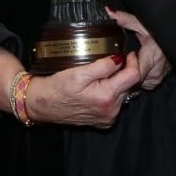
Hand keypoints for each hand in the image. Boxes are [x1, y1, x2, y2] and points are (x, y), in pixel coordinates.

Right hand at [28, 53, 145, 128]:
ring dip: (116, 84)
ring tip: (101, 77)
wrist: (42, 105)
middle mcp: (111, 111)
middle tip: (110, 63)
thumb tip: (120, 58)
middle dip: (123, 73)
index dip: (133, 62)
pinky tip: (98, 89)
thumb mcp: (78, 72)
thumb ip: (103, 66)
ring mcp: (108, 118)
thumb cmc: (56, 88)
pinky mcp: (103, 122)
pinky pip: (115, 104)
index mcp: (107, 97)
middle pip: (129, 85)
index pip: (133, 76)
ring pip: (123, 94)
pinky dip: (110, 95)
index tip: (128, 54)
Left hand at [107, 8, 169, 90]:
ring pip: (137, 83)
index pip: (134, 73)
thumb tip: (109, 11)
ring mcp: (157, 77)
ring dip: (131, 75)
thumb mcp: (143, 23)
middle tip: (123, 59)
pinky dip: (138, 77)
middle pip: (133, 79)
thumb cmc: (162, 31)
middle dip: (124, 71)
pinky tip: (137, 67)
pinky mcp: (157, 81)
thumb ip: (125, 19)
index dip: (124, 66)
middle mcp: (156, 70)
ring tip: (130, 63)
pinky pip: (142, 84)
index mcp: (153, 55)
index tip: (123, 57)